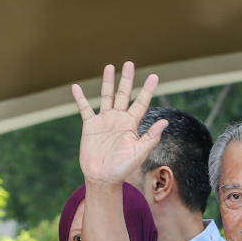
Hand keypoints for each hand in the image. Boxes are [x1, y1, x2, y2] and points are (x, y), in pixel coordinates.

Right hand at [71, 62, 167, 186]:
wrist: (103, 177)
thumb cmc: (123, 168)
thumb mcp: (139, 153)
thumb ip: (151, 137)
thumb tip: (165, 121)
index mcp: (132, 124)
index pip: (141, 102)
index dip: (148, 89)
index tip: (155, 76)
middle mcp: (119, 119)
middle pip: (123, 94)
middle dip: (127, 79)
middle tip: (129, 63)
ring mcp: (104, 121)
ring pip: (106, 96)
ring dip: (107, 82)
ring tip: (109, 67)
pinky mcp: (90, 126)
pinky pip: (85, 108)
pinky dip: (80, 98)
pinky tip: (76, 87)